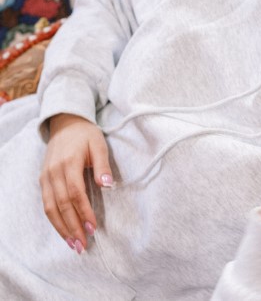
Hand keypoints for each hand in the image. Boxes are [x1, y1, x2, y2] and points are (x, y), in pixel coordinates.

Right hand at [40, 114, 113, 252]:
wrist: (66, 123)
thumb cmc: (86, 135)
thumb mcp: (99, 144)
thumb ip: (102, 165)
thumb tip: (108, 184)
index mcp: (69, 163)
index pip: (75, 193)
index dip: (83, 212)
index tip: (93, 227)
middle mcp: (54, 172)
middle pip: (61, 205)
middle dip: (72, 227)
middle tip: (83, 245)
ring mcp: (46, 177)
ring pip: (50, 208)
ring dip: (61, 228)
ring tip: (73, 244)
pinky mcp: (43, 181)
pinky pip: (46, 204)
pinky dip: (54, 220)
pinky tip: (64, 231)